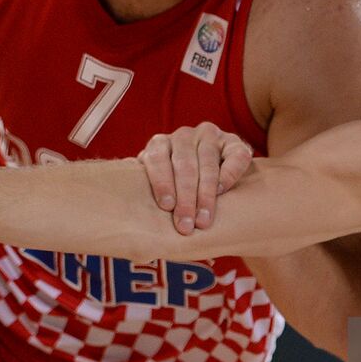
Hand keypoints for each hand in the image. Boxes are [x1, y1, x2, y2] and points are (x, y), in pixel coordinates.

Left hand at [138, 123, 252, 234]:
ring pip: (207, 162)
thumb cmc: (174, 186)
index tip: (166, 206)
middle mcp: (184, 136)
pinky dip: (228, 174)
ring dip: (205, 193)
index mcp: (160, 143)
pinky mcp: (234, 142)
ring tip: (204, 220)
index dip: (162, 182)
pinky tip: (222, 191)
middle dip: (185, 198)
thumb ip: (144, 192)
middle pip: (183, 165)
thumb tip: (126, 225)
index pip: (157, 158)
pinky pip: (234, 156)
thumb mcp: (158, 184)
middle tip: (185, 225)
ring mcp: (210, 136)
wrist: (212, 171)